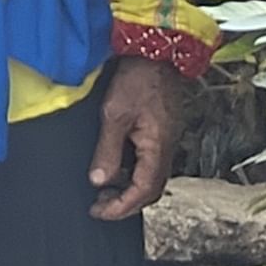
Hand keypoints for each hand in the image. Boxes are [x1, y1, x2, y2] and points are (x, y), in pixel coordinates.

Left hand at [90, 53, 184, 220]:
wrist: (157, 53)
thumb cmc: (136, 80)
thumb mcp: (114, 114)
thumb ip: (108, 150)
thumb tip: (99, 182)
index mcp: (159, 149)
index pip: (144, 191)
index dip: (121, 207)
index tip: (98, 213)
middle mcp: (167, 149)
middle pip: (151, 190)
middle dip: (126, 203)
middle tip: (98, 206)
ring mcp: (166, 141)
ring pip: (151, 177)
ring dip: (129, 188)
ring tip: (102, 189)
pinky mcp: (161, 132)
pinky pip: (149, 162)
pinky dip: (132, 172)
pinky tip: (114, 167)